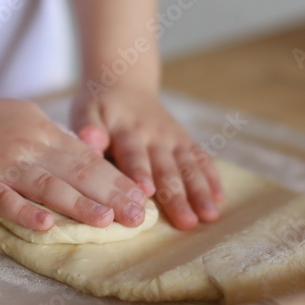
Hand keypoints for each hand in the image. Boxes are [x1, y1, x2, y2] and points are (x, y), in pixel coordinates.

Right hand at [0, 92, 146, 230]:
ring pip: (47, 186)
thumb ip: (58, 140)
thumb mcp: (29, 119)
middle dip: (110, 196)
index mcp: (45, 134)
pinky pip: (5, 200)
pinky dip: (25, 212)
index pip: (89, 160)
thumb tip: (91, 156)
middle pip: (77, 174)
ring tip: (105, 220)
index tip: (141, 199)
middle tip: (137, 217)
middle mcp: (30, 148)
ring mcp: (4, 166)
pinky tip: (46, 225)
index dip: (117, 180)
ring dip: (78, 204)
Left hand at [71, 86, 222, 229]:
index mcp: (126, 130)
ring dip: (200, 192)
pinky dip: (211, 178)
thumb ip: (87, 127)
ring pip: (188, 167)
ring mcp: (172, 138)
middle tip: (186, 222)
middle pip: (166, 168)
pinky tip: (219, 200)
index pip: (134, 153)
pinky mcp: (184, 140)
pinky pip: (201, 159)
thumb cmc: (100, 106)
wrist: (124, 82)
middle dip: (176, 196)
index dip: (140, 171)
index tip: (146, 191)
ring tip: (209, 216)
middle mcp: (153, 135)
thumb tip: (91, 141)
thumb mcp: (86, 110)